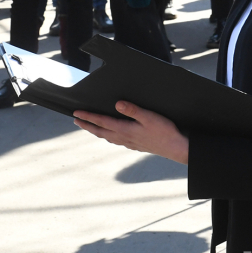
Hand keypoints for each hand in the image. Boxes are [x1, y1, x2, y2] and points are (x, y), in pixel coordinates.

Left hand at [73, 101, 188, 164]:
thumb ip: (133, 110)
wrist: (175, 147)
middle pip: (100, 131)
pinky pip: (115, 140)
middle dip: (87, 125)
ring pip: (107, 137)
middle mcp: (124, 138)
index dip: (88, 117)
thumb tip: (117, 104)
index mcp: (125, 129)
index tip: (77, 114)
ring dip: (96, 131)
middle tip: (76, 120)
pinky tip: (110, 135)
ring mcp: (129, 143)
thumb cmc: (164, 131)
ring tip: (89, 127)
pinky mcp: (135, 145)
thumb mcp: (149, 117)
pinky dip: (107, 136)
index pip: (101, 122)